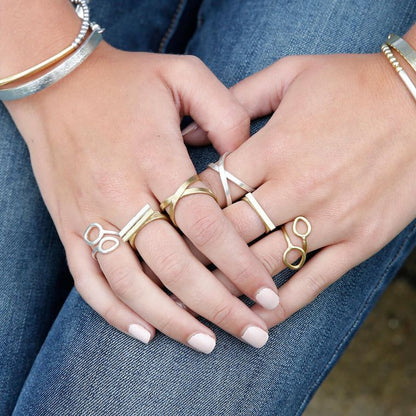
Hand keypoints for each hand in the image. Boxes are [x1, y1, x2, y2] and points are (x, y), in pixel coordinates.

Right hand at [5, 42, 279, 351]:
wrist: (58, 80)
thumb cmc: (126, 79)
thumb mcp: (183, 74)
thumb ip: (224, 111)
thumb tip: (247, 154)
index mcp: (155, 156)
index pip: (205, 224)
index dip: (239, 263)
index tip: (267, 293)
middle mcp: (122, 191)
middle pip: (174, 264)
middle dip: (217, 306)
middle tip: (253, 333)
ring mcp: (91, 212)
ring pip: (131, 282)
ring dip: (171, 319)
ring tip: (206, 343)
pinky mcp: (69, 224)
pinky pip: (87, 278)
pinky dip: (113, 311)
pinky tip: (144, 331)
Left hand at [188, 52, 415, 326]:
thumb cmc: (352, 83)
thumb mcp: (290, 74)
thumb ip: (236, 99)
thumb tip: (188, 129)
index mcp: (273, 147)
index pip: (212, 190)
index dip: (182, 210)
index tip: (166, 225)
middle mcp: (296, 188)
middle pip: (228, 233)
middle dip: (193, 254)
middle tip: (167, 270)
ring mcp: (329, 220)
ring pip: (262, 265)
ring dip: (226, 286)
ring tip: (197, 303)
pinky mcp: (358, 241)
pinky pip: (312, 283)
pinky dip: (281, 306)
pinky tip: (255, 318)